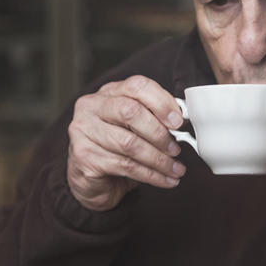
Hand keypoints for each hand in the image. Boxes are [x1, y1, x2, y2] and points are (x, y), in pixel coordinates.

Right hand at [66, 75, 185, 211]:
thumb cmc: (116, 148)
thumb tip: (181, 121)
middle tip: (176, 148)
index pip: (136, 86)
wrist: (90, 179)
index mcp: (108, 93)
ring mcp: (84, 131)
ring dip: (159, 159)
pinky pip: (125, 165)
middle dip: (159, 133)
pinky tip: (165, 180)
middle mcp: (92, 107)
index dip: (161, 102)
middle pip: (130, 112)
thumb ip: (153, 117)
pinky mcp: (85, 156)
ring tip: (176, 168)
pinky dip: (151, 175)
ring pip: (129, 143)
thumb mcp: (135, 127)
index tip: (178, 121)